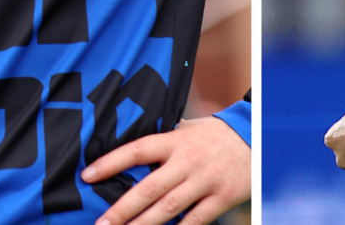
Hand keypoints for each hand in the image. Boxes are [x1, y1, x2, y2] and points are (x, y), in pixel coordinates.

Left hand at [82, 115, 250, 224]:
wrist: (258, 138)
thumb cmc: (214, 135)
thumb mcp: (186, 129)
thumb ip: (161, 141)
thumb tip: (129, 146)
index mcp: (175, 141)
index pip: (136, 150)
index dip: (110, 162)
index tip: (87, 175)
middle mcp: (187, 161)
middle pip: (148, 188)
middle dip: (122, 209)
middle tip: (101, 224)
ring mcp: (204, 182)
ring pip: (168, 209)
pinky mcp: (221, 199)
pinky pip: (195, 221)